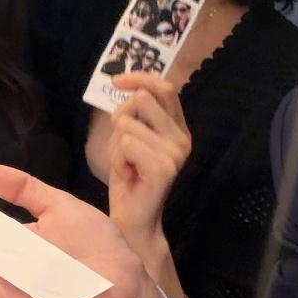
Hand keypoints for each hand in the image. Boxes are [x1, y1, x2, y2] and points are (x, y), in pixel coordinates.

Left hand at [106, 73, 191, 248]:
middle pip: (142, 99)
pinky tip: (127, 174)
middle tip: (123, 145)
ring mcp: (175, 154)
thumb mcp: (131, 138)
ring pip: (127, 123)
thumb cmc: (129, 178)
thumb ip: (135, 113)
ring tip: (126, 165)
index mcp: (178, 129)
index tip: (116, 81)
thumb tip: (126, 84)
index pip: (164, 88)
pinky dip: (117, 159)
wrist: (132, 219)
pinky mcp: (163, 168)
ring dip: (115, 145)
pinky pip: (126, 144)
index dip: (139, 78)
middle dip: (120, 118)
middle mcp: (182, 139)